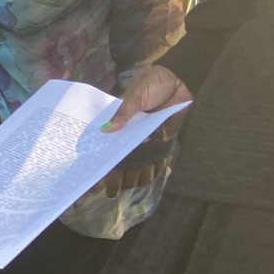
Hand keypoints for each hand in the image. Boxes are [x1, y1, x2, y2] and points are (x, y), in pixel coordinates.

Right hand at [100, 64, 191, 198]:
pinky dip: (151, 171)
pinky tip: (144, 181)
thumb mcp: (136, 94)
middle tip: (109, 192)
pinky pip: (156, 160)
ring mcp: (146, 139)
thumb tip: (106, 129)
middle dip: (116, 176)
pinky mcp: (162, 141)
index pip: (107, 144)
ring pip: (138, 163)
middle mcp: (131, 133)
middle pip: (122, 159)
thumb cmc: (153, 83)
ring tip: (125, 189)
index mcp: (120, 122)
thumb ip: (124, 111)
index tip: (94, 174)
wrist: (179, 81)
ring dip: (133, 177)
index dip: (101, 159)